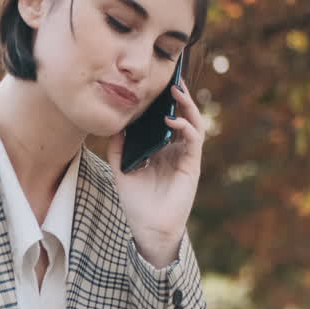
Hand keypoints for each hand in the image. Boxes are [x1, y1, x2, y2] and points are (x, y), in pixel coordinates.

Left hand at [107, 78, 206, 267]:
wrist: (147, 228)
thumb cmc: (136, 202)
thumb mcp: (121, 170)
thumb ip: (118, 148)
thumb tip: (115, 125)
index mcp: (161, 149)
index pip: (166, 119)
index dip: (164, 102)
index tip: (157, 84)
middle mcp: (175, 150)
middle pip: (182, 116)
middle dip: (179, 97)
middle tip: (172, 79)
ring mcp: (185, 157)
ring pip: (193, 123)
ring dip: (187, 106)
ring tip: (176, 91)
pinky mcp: (191, 166)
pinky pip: (194, 140)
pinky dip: (186, 127)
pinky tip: (171, 120)